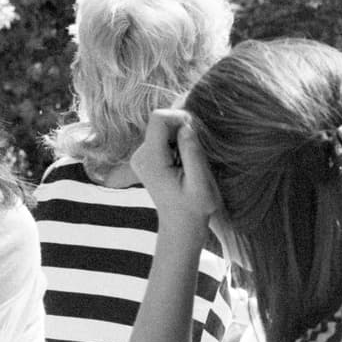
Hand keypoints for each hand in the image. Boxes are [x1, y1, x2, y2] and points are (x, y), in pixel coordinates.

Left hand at [131, 108, 221, 230]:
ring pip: (162, 130)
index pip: (158, 119)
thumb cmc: (195, 207)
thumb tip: (187, 127)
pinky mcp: (145, 158)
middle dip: (181, 130)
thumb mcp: (200, 182)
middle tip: (196, 153)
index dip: (179, 117)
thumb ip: (193, 153)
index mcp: (151, 160)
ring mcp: (140, 156)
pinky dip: (176, 144)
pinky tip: (183, 164)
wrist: (181, 224)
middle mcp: (140, 155)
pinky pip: (162, 138)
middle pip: (160, 122)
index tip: (196, 133)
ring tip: (189, 162)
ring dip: (180, 139)